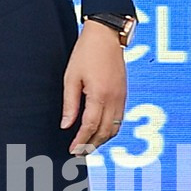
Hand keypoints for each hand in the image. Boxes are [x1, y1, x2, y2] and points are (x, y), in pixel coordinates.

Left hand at [63, 21, 128, 153]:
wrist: (106, 37)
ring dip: (102, 140)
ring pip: (114, 128)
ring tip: (88, 146)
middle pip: (104, 132)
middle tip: (79, 153)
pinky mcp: (124, 95)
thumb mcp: (71, 77)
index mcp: (99, 95)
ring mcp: (122, 98)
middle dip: (92, 145)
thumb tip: (66, 125)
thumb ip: (70, 103)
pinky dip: (110, 130)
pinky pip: (119, 120)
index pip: (90, 126)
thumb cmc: (85, 53)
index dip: (81, 141)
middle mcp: (114, 100)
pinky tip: (100, 132)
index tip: (72, 150)